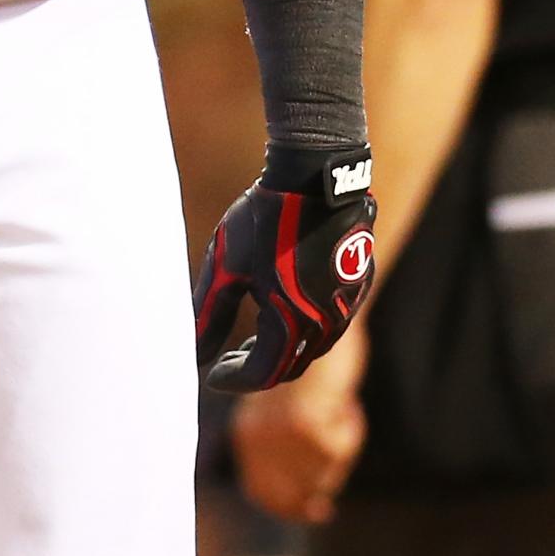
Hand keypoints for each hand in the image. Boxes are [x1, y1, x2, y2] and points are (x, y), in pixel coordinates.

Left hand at [195, 141, 375, 391]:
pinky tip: (283, 307)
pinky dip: (303, 327)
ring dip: (282, 349)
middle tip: (228, 358)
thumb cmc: (265, 219)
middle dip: (257, 368)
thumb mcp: (227, 265)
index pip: (263, 374)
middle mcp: (327, 322)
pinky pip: (330, 322)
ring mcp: (348, 303)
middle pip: (291, 366)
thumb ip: (209, 313)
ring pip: (313, 346)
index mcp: (293, 322)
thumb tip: (195, 353)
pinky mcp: (359, 284)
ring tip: (251, 337)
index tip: (211, 374)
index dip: (234, 379)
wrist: (315, 176)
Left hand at [235, 327, 369, 522]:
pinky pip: (343, 449)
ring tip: (338, 415)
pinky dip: (352, 430)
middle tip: (324, 506)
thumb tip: (306, 498)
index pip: (261, 489)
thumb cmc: (307, 362)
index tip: (315, 511)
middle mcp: (258, 437)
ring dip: (340, 449)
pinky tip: (347, 404)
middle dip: (315, 492)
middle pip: (292, 493)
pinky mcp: (311, 430)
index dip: (288, 507)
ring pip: (325, 471)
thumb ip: (286, 440)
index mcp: (247, 430)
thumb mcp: (283, 404)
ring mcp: (285, 436)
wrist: (320, 320)